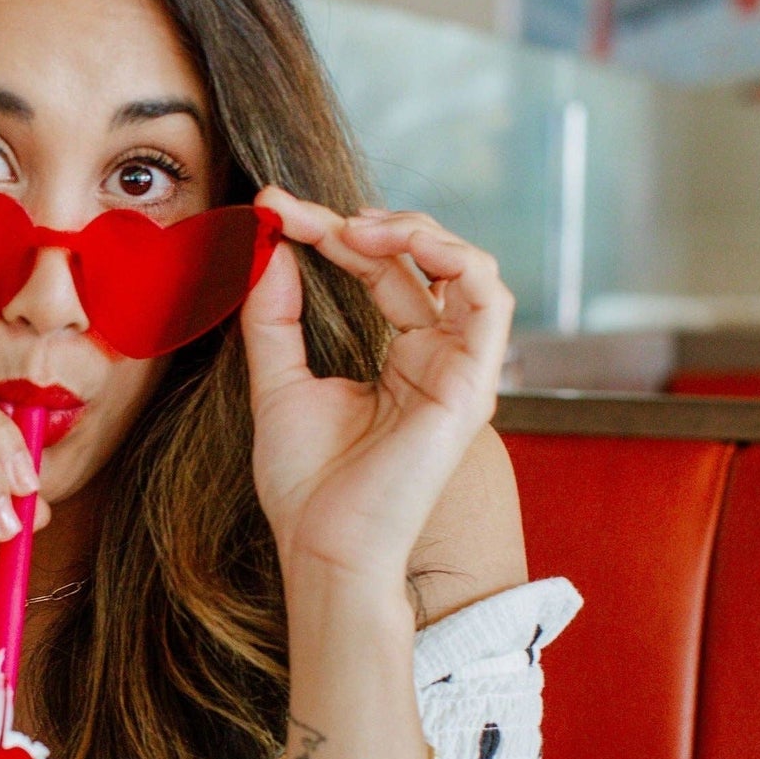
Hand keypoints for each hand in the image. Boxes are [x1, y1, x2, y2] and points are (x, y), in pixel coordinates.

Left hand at [240, 190, 512, 588]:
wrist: (324, 548)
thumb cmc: (304, 486)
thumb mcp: (276, 384)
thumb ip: (274, 318)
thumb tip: (270, 248)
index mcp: (396, 360)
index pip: (375, 271)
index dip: (327, 231)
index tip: (271, 210)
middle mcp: (434, 359)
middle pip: (412, 261)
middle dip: (353, 223)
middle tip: (292, 212)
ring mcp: (458, 369)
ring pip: (464, 266)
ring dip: (411, 230)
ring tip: (348, 227)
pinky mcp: (473, 383)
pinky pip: (489, 297)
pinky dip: (452, 256)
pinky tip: (397, 243)